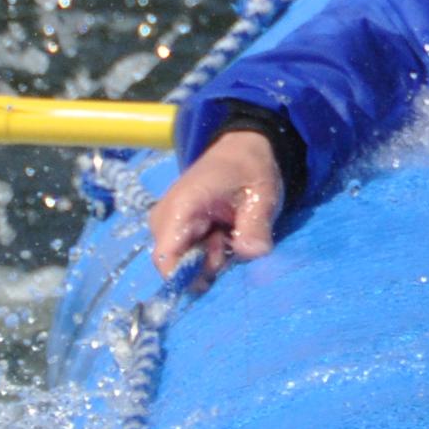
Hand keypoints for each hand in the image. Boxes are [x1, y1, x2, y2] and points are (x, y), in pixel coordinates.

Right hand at [151, 129, 286, 276]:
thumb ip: (256, 225)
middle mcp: (165, 219)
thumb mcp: (263, 194)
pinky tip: (224, 234)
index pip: (166, 258)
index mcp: (181, 208)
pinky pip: (189, 255)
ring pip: (185, 262)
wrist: (242, 150)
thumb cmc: (250, 169)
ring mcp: (167, 225)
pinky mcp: (176, 230)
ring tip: (229, 232)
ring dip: (212, 257)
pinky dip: (210, 252)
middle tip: (231, 241)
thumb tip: (252, 254)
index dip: (185, 278)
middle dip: (208, 264)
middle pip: (177, 265)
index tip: (216, 275)